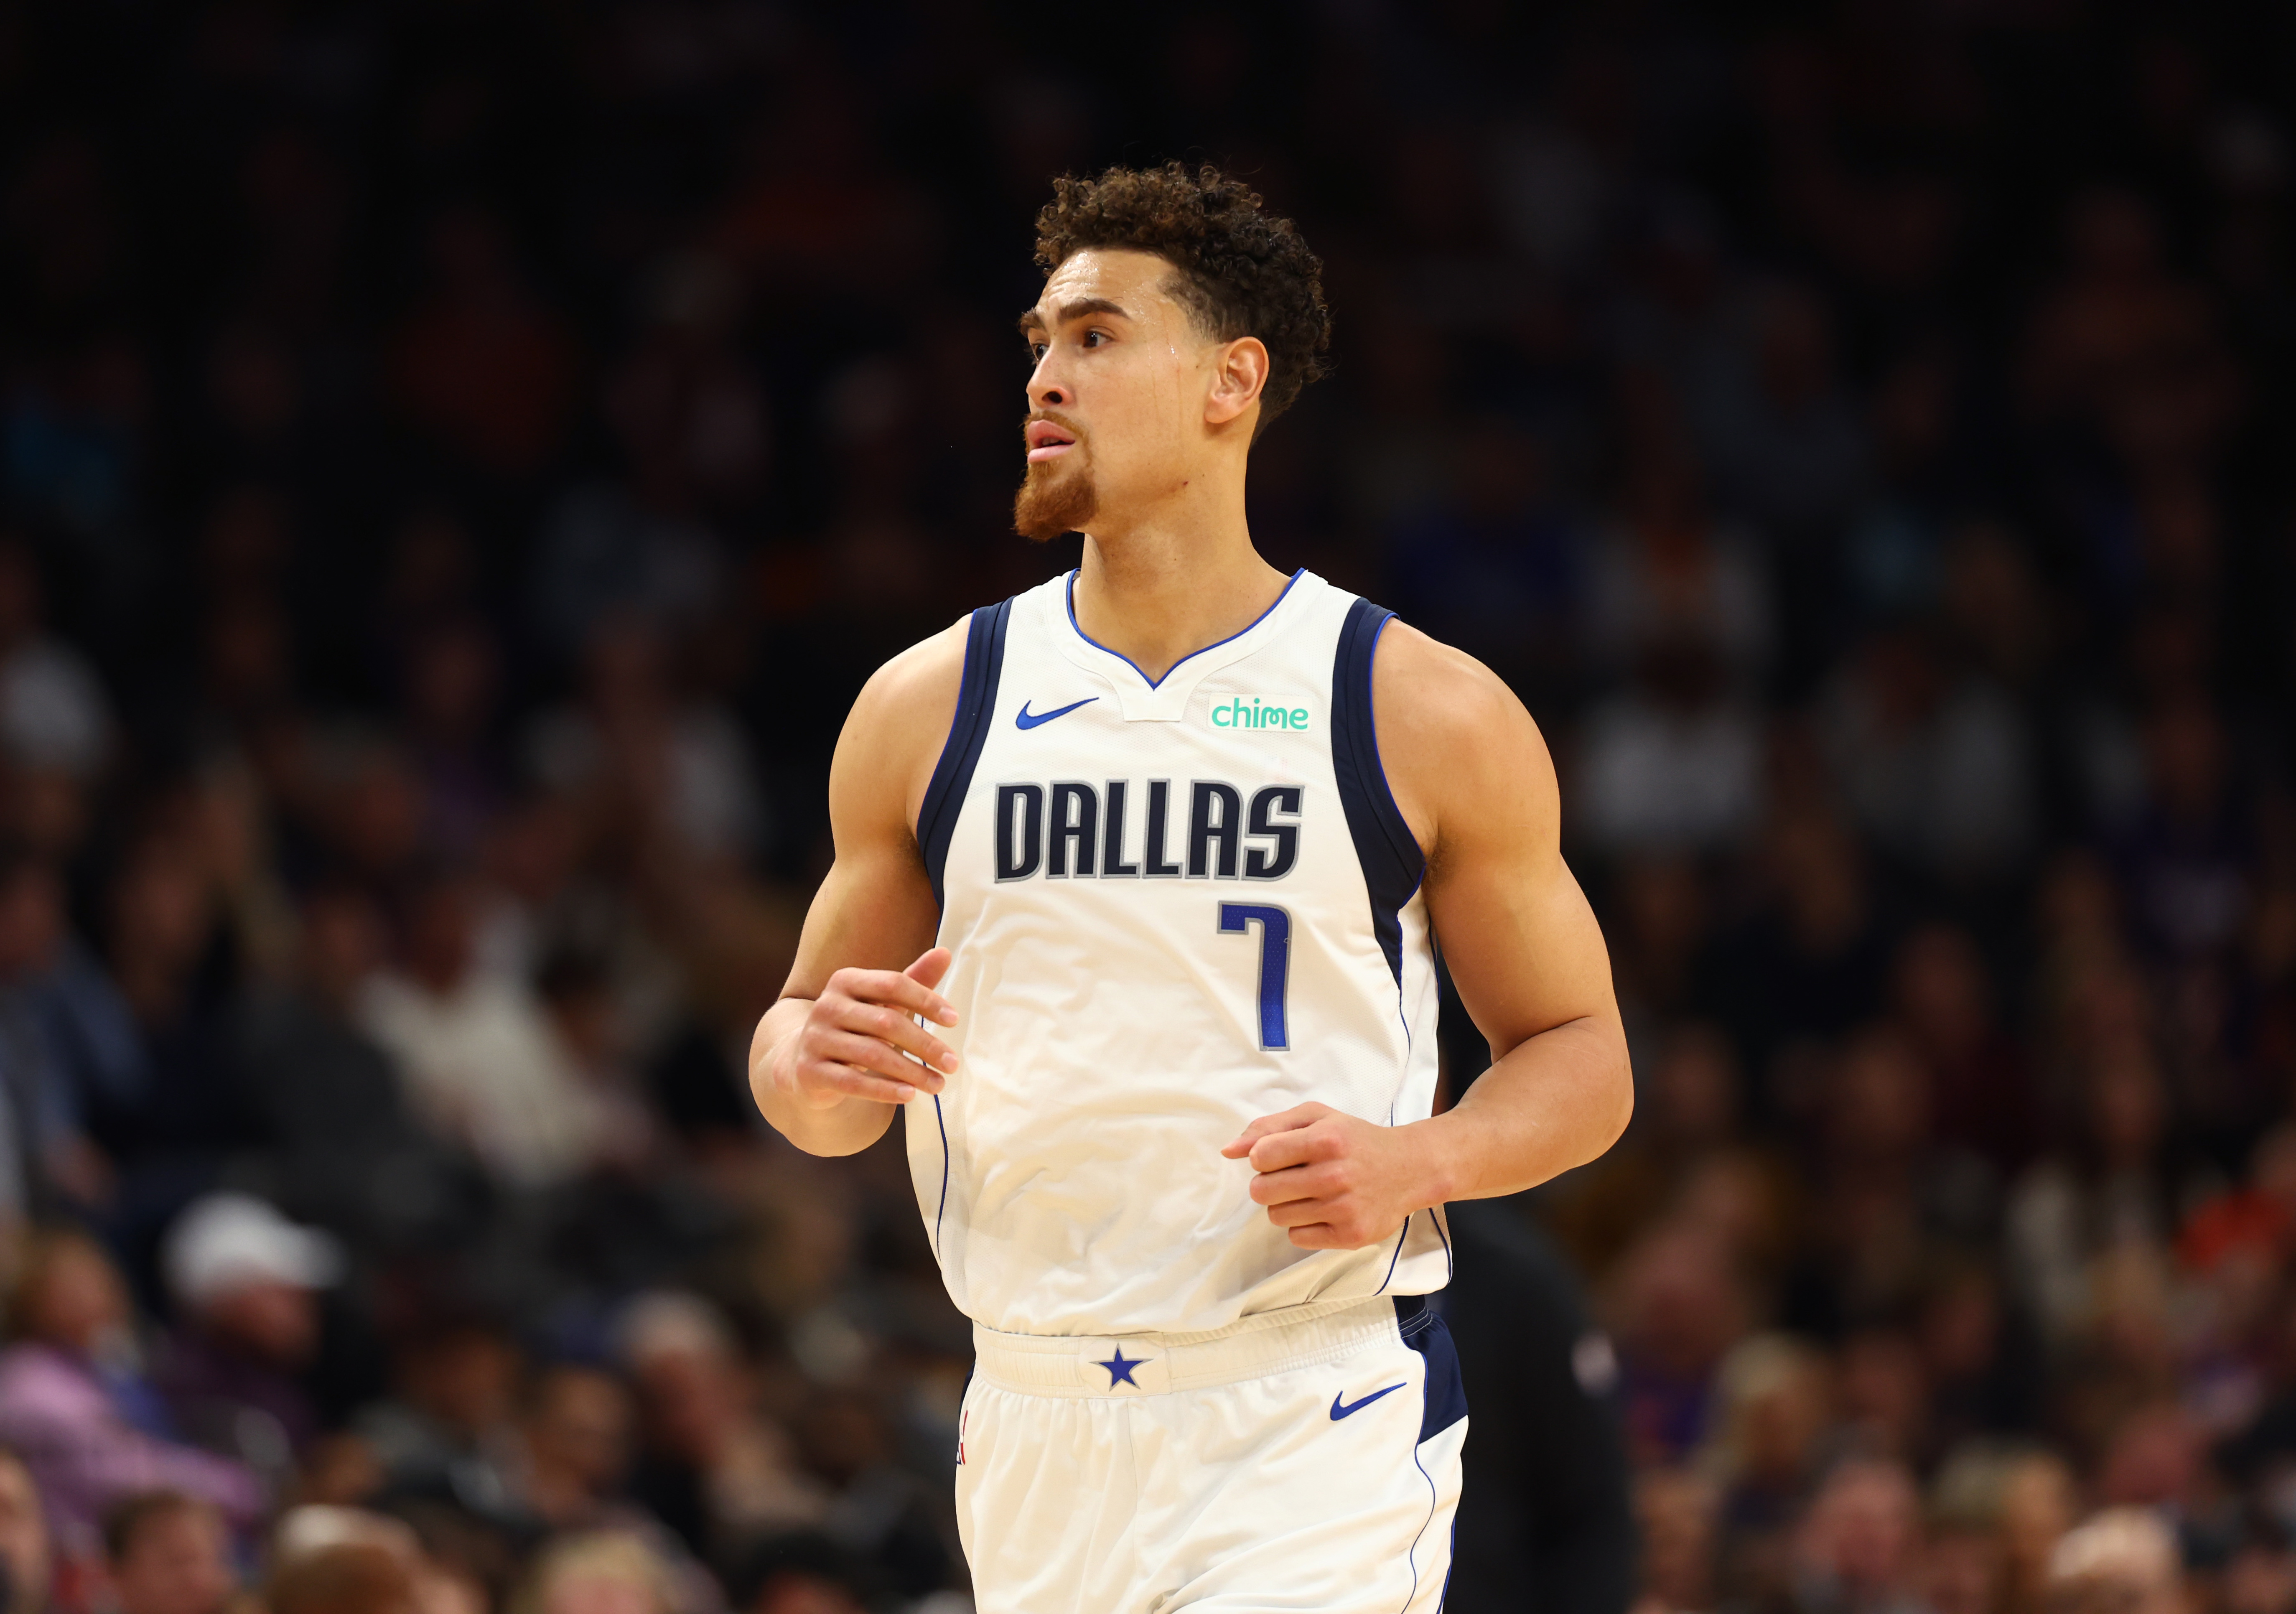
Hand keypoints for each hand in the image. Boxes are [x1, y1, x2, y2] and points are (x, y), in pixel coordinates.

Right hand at [770, 948, 959, 1110]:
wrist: (807, 1062)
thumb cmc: (856, 1028)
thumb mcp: (882, 1003)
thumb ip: (913, 980)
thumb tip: (945, 952)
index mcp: (845, 981)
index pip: (893, 984)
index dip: (926, 1000)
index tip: (954, 1020)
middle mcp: (827, 1006)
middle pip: (886, 1022)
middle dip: (925, 1045)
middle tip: (953, 1064)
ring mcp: (815, 1039)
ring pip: (872, 1055)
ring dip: (911, 1072)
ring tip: (939, 1084)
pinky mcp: (810, 1071)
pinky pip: (852, 1082)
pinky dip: (884, 1090)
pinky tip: (909, 1095)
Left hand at [1221, 1103, 1442, 1249]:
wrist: (1410, 1169)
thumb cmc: (1355, 1140)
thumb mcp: (1317, 1118)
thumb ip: (1268, 1127)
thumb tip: (1228, 1151)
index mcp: (1325, 1139)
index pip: (1260, 1156)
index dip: (1262, 1157)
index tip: (1280, 1156)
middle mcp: (1335, 1174)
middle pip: (1261, 1191)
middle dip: (1269, 1184)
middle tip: (1292, 1177)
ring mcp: (1344, 1208)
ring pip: (1277, 1216)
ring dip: (1286, 1205)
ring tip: (1311, 1193)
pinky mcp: (1350, 1236)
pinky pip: (1297, 1238)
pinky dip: (1304, 1226)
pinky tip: (1324, 1210)